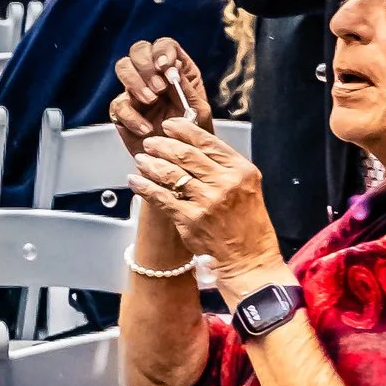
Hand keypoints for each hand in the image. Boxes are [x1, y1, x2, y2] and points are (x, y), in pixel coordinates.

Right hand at [110, 37, 211, 157]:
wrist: (182, 163)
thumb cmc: (196, 134)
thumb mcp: (199, 109)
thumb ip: (186, 87)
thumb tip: (173, 67)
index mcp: (176, 70)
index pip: (164, 45)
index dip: (162, 51)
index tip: (165, 67)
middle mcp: (154, 76)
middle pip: (138, 50)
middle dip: (145, 65)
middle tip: (158, 87)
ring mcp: (136, 92)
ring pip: (123, 67)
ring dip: (136, 82)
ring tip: (151, 101)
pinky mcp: (123, 112)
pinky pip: (118, 105)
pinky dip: (131, 116)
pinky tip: (146, 128)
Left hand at [130, 111, 279, 290]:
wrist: (249, 259)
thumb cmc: (248, 224)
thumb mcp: (246, 187)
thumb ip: (223, 166)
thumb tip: (192, 146)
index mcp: (241, 170)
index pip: (208, 141)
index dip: (183, 130)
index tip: (169, 125)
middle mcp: (225, 183)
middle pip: (186, 155)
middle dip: (162, 145)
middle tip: (150, 143)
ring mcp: (207, 201)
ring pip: (171, 174)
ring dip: (151, 164)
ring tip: (141, 160)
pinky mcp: (190, 220)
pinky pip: (161, 198)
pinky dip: (145, 187)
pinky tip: (136, 181)